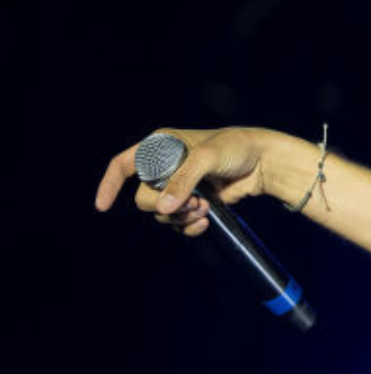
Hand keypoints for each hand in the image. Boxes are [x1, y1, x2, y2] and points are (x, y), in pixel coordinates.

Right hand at [94, 127, 276, 236]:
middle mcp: (165, 167)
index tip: (103, 206)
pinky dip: (189, 227)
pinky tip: (205, 222)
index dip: (109, 184)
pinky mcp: (194, 202)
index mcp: (160, 146)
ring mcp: (179, 186)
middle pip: (143, 197)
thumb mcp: (206, 158)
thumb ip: (183, 181)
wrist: (264, 163)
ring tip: (204, 209)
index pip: (123, 165)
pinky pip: (179, 223)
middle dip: (164, 205)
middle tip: (193, 202)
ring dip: (180, 217)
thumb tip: (163, 207)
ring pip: (161, 213)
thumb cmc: (236, 149)